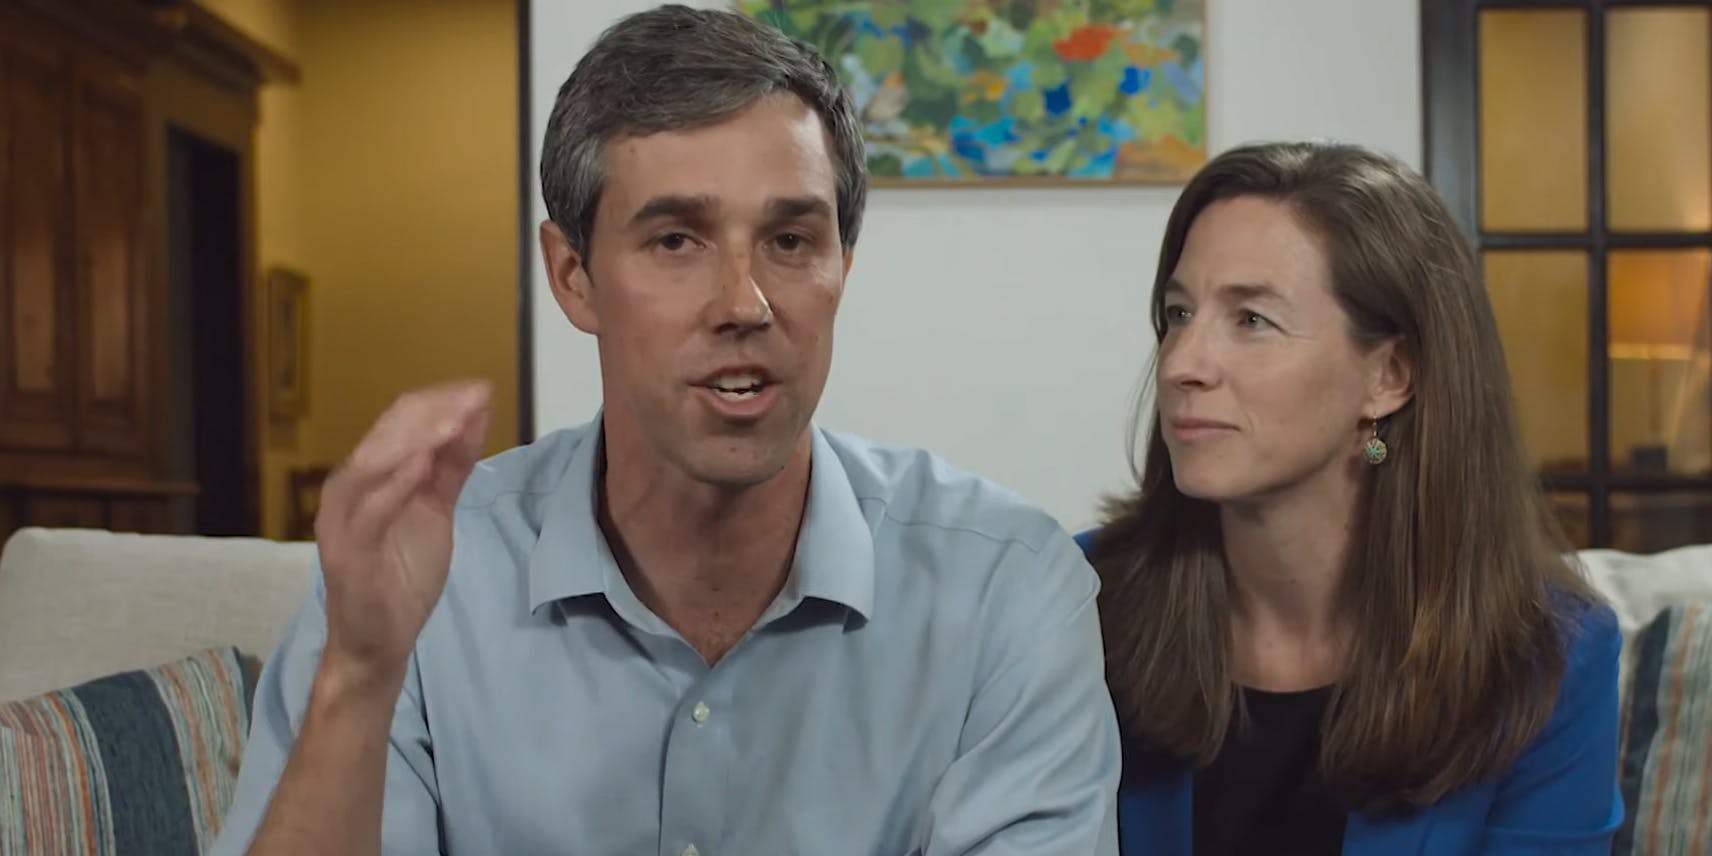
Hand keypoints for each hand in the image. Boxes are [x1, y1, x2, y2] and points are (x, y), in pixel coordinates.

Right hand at [312, 380, 491, 686]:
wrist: (379, 639)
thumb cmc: (403, 572)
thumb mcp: (437, 509)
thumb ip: (453, 464)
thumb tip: (476, 414)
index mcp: (368, 473)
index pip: (400, 420)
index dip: (441, 401)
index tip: (482, 389)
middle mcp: (348, 488)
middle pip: (388, 433)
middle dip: (435, 412)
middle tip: (476, 396)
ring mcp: (343, 519)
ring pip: (373, 463)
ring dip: (417, 438)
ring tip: (454, 420)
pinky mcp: (347, 552)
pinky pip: (370, 511)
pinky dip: (395, 483)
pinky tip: (423, 464)